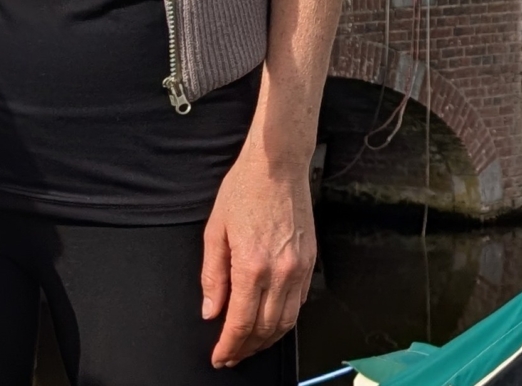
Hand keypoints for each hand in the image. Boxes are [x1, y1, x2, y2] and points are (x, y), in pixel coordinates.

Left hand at [201, 144, 315, 367]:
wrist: (278, 165)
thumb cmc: (245, 190)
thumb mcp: (215, 231)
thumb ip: (212, 276)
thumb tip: (211, 310)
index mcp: (252, 265)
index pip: (240, 323)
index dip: (228, 346)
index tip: (219, 356)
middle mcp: (280, 271)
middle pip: (265, 329)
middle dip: (246, 349)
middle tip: (231, 355)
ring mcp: (299, 268)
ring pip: (286, 321)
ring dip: (267, 340)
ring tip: (250, 345)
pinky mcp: (310, 261)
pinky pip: (299, 302)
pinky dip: (284, 319)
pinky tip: (271, 320)